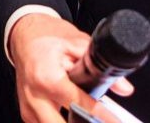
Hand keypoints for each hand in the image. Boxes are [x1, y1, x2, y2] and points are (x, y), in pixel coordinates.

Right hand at [9, 12, 132, 122]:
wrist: (24, 35)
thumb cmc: (47, 38)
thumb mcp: (78, 44)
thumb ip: (101, 65)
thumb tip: (124, 88)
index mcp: (46, 78)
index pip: (77, 104)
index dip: (100, 115)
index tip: (113, 120)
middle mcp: (34, 96)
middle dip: (81, 122)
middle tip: (99, 119)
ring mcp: (29, 107)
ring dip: (71, 122)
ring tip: (85, 115)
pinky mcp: (27, 113)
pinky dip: (59, 121)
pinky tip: (70, 114)